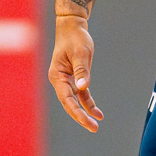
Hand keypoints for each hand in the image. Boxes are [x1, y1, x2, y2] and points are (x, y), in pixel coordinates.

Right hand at [49, 15, 103, 132]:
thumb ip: (82, 70)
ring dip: (84, 113)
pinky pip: (81, 95)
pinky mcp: (74, 78)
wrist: (72, 27)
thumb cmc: (75, 38)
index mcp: (57, 76)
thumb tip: (83, 87)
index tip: (87, 121)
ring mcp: (66, 81)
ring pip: (75, 102)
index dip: (77, 112)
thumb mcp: (81, 52)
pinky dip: (88, 104)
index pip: (67, 99)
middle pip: (70, 104)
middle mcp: (59, 81)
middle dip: (81, 117)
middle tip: (94, 128)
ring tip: (96, 126)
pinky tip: (98, 114)